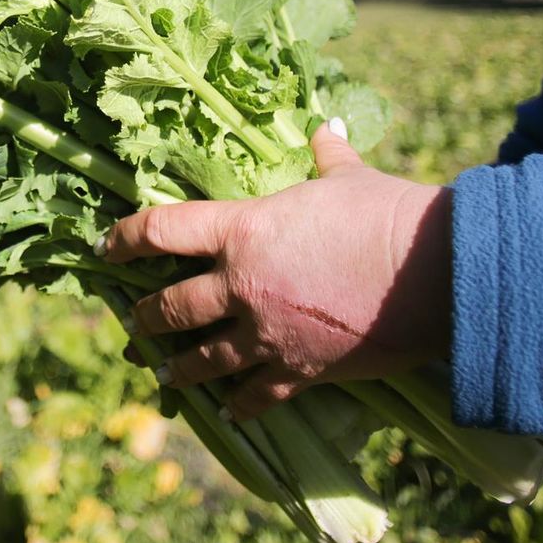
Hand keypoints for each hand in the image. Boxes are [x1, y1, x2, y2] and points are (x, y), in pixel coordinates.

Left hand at [100, 119, 451, 419]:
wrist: (433, 273)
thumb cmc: (386, 214)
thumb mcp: (348, 178)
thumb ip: (327, 156)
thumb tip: (328, 128)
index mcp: (242, 229)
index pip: (163, 230)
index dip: (128, 237)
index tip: (109, 246)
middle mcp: (241, 285)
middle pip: (172, 306)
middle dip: (146, 317)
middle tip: (133, 324)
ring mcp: (266, 333)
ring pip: (203, 359)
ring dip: (178, 368)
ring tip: (162, 375)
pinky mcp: (299, 370)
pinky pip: (257, 395)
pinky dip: (240, 405)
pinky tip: (228, 413)